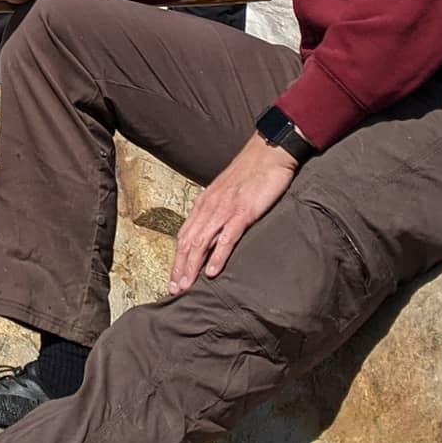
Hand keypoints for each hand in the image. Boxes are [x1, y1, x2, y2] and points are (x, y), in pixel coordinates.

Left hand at [169, 132, 296, 293]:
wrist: (268, 152)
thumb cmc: (250, 174)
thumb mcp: (228, 193)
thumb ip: (218, 211)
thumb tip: (213, 233)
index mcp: (204, 203)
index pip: (185, 235)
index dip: (178, 258)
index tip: (174, 278)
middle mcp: (209, 207)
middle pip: (188, 241)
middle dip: (180, 267)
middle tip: (175, 290)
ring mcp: (225, 209)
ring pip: (202, 242)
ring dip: (193, 266)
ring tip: (187, 286)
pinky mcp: (243, 211)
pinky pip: (227, 237)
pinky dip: (218, 256)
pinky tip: (213, 272)